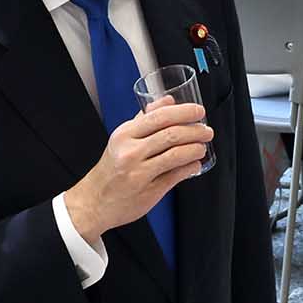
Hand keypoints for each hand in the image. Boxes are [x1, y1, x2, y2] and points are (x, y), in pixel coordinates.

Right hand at [63, 101, 211, 238]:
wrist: (96, 200)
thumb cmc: (112, 168)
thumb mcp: (122, 139)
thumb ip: (144, 119)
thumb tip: (167, 101)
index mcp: (125, 134)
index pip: (159, 117)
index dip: (183, 112)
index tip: (198, 111)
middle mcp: (131, 152)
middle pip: (171, 135)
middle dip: (195, 131)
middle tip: (206, 131)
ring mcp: (140, 172)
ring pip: (176, 155)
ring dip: (196, 149)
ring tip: (202, 147)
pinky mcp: (150, 191)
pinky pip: (176, 175)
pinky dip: (190, 167)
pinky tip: (195, 164)